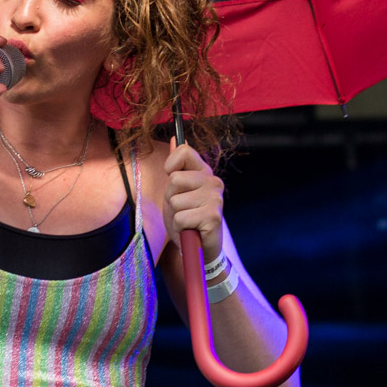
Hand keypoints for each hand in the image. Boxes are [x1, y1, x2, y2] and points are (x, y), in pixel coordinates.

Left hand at [163, 143, 224, 263]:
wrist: (198, 247)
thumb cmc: (186, 217)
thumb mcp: (177, 190)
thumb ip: (177, 166)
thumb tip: (175, 138)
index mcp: (204, 172)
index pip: (184, 151)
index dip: (171, 166)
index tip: (173, 181)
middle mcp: (213, 182)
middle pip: (175, 179)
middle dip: (171, 197)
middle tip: (182, 208)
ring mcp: (215, 199)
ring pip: (176, 201)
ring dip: (176, 215)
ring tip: (187, 220)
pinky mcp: (213, 216)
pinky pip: (181, 218)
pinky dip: (180, 227)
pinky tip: (191, 229)